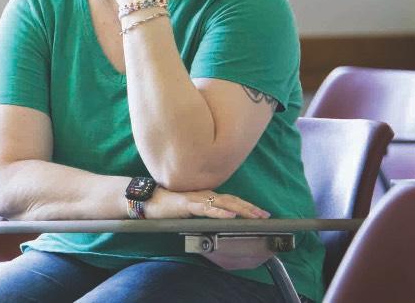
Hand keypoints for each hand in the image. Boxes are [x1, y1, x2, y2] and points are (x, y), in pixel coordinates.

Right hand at [143, 187, 270, 219]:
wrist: (149, 201)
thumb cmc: (168, 205)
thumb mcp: (191, 209)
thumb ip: (204, 211)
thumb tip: (218, 220)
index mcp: (206, 196)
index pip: (231, 200)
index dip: (247, 205)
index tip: (261, 213)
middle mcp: (205, 194)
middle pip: (232, 200)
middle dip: (250, 208)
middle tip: (265, 215)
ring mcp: (197, 198)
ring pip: (224, 203)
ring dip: (241, 210)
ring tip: (254, 216)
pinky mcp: (187, 205)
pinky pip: (207, 209)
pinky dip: (220, 212)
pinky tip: (230, 216)